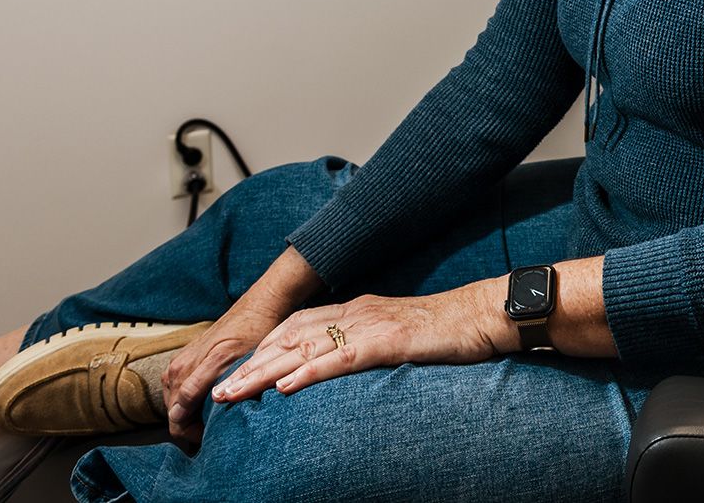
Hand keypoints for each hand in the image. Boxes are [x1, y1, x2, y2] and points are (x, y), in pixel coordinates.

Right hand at [163, 299, 287, 441]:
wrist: (256, 309)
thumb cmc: (254, 335)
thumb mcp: (243, 363)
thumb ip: (219, 387)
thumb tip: (198, 413)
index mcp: (190, 371)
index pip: (178, 416)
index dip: (193, 434)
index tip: (211, 439)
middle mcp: (179, 368)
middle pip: (174, 413)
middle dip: (190, 427)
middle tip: (216, 432)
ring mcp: (177, 364)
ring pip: (174, 404)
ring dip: (188, 415)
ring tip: (213, 420)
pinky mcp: (181, 360)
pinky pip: (176, 390)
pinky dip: (187, 401)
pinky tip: (207, 405)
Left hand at [210, 284, 507, 405]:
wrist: (485, 315)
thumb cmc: (450, 331)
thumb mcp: (400, 337)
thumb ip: (371, 346)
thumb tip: (349, 366)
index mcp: (357, 311)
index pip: (296, 327)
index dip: (263, 350)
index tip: (236, 373)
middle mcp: (356, 313)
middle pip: (289, 337)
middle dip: (250, 365)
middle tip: (218, 391)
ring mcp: (370, 325)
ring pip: (304, 347)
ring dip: (264, 372)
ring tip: (233, 394)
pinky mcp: (388, 341)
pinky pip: (340, 358)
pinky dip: (308, 372)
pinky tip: (285, 388)